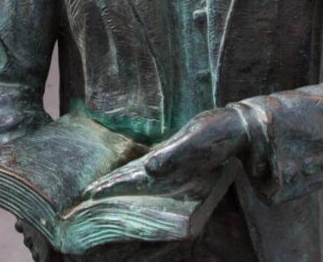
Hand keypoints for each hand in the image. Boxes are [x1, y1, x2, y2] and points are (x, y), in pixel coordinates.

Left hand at [81, 108, 248, 200]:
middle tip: (85, 194)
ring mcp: (171, 162)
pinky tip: (133, 170)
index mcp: (166, 168)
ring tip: (102, 186)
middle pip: (131, 180)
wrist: (238, 127)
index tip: (88, 194)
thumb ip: (173, 155)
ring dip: (121, 180)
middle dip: (110, 187)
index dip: (110, 187)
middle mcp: (166, 168)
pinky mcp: (176, 153)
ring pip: (139, 175)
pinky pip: (150, 166)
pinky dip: (137, 170)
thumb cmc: (218, 133)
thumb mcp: (195, 141)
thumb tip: (147, 168)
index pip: (131, 180)